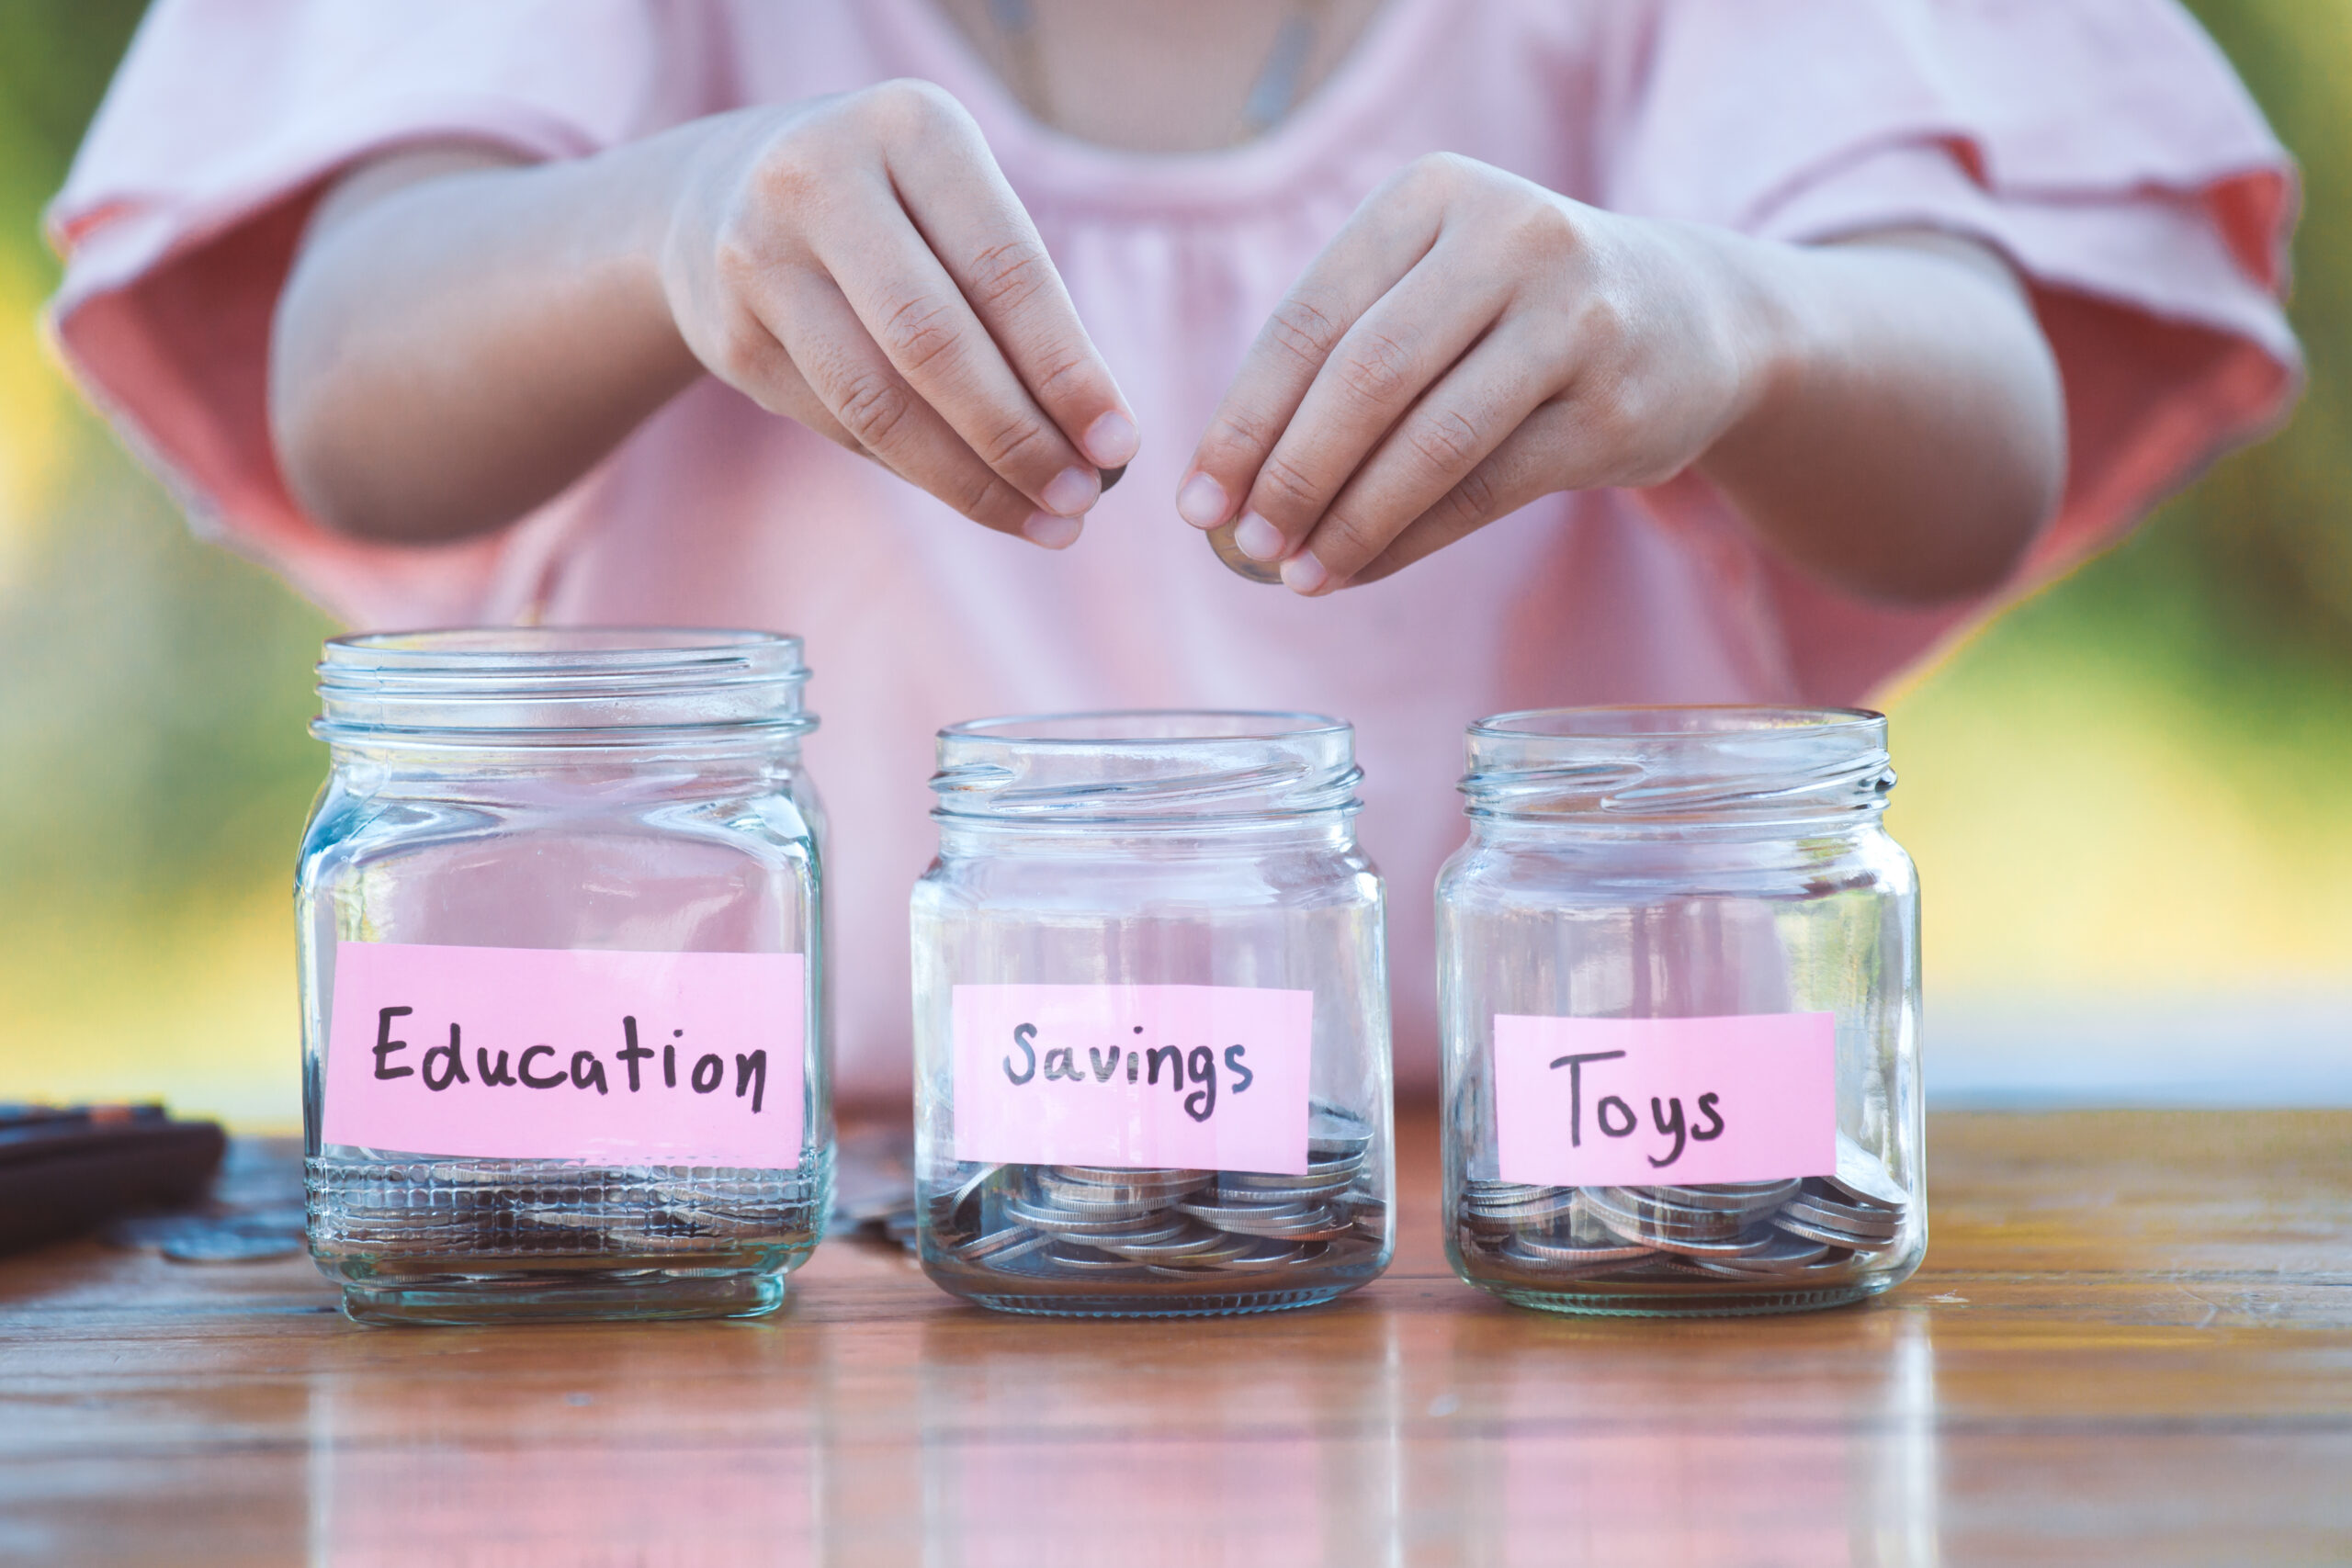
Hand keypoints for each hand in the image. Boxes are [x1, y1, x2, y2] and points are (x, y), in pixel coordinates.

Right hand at [662, 81, 1138, 547]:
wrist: (708, 197)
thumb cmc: (888, 209)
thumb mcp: (951, 201)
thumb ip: (1017, 298)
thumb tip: (1099, 443)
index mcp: (908, 128)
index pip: (1005, 267)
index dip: (1068, 368)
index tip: (1121, 445)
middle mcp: (819, 179)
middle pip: (935, 342)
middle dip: (1021, 438)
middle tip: (1082, 500)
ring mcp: (759, 258)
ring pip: (878, 403)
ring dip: (971, 480)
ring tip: (1045, 521)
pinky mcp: (729, 336)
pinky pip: (842, 427)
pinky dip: (919, 471)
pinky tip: (972, 491)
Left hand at [1174, 153, 1760, 591]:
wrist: (1694, 318)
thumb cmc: (1514, 311)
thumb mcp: (1429, 287)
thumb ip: (1335, 361)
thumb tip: (1227, 491)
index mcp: (1434, 194)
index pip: (1311, 318)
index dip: (1244, 420)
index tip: (1195, 502)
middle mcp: (1512, 238)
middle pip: (1367, 376)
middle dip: (1290, 475)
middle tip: (1243, 546)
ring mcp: (1575, 321)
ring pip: (1430, 442)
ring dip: (1349, 522)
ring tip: (1296, 574)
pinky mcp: (1615, 408)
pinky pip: (1485, 490)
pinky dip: (1408, 542)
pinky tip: (1358, 571)